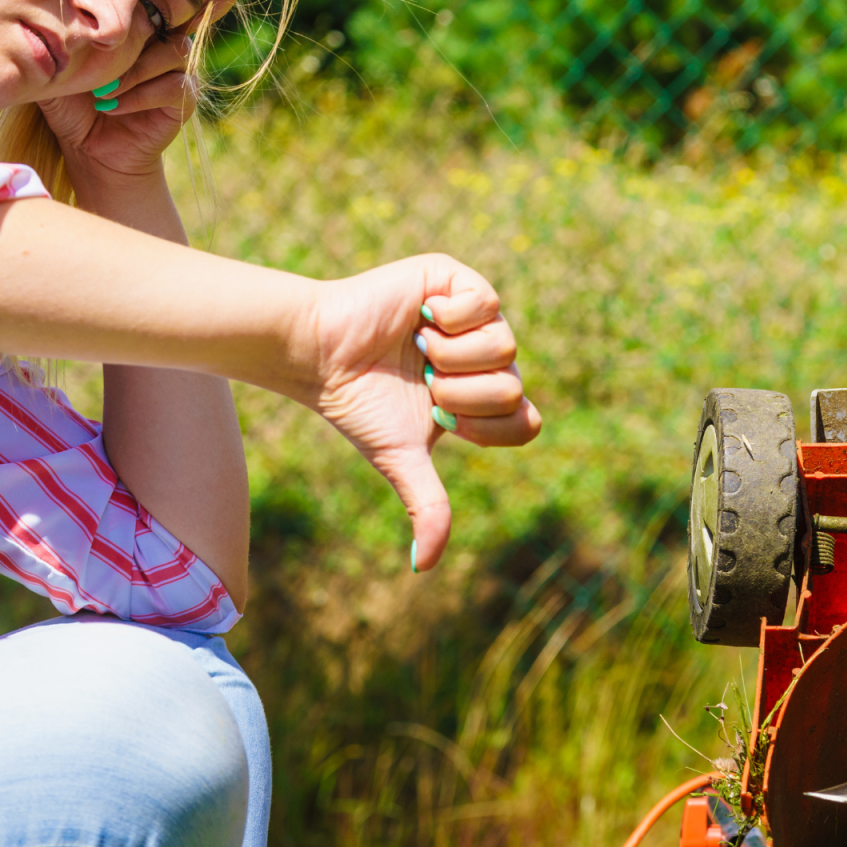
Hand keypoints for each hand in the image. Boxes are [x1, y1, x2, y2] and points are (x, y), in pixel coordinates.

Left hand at [39, 0, 249, 184]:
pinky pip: (171, 84)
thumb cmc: (72, 103)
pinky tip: (112, 107)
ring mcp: (177, 71)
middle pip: (188, 12)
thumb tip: (47, 0)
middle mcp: (165, 43)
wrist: (89, 151)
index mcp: (141, 28)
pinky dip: (138, 94)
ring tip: (103, 91)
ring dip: (135, 69)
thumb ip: (71, 33)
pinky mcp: (183, 99)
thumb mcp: (65, 60)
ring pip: (174, 49)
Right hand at [308, 254, 541, 570]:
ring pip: (505, 346)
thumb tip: (423, 566)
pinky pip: (487, 302)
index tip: (442, 420)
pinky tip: (421, 317)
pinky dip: (452, 317)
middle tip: (425, 382)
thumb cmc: (360, 405)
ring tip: (420, 349)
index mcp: (481, 399)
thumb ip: (427, 506)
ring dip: (454, 357)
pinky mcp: (457, 280)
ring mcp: (474, 318)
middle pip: (513, 386)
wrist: (321, 354)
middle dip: (461, 394)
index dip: (488, 426)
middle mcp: (484, 358)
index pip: (525, 421)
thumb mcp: (400, 458)